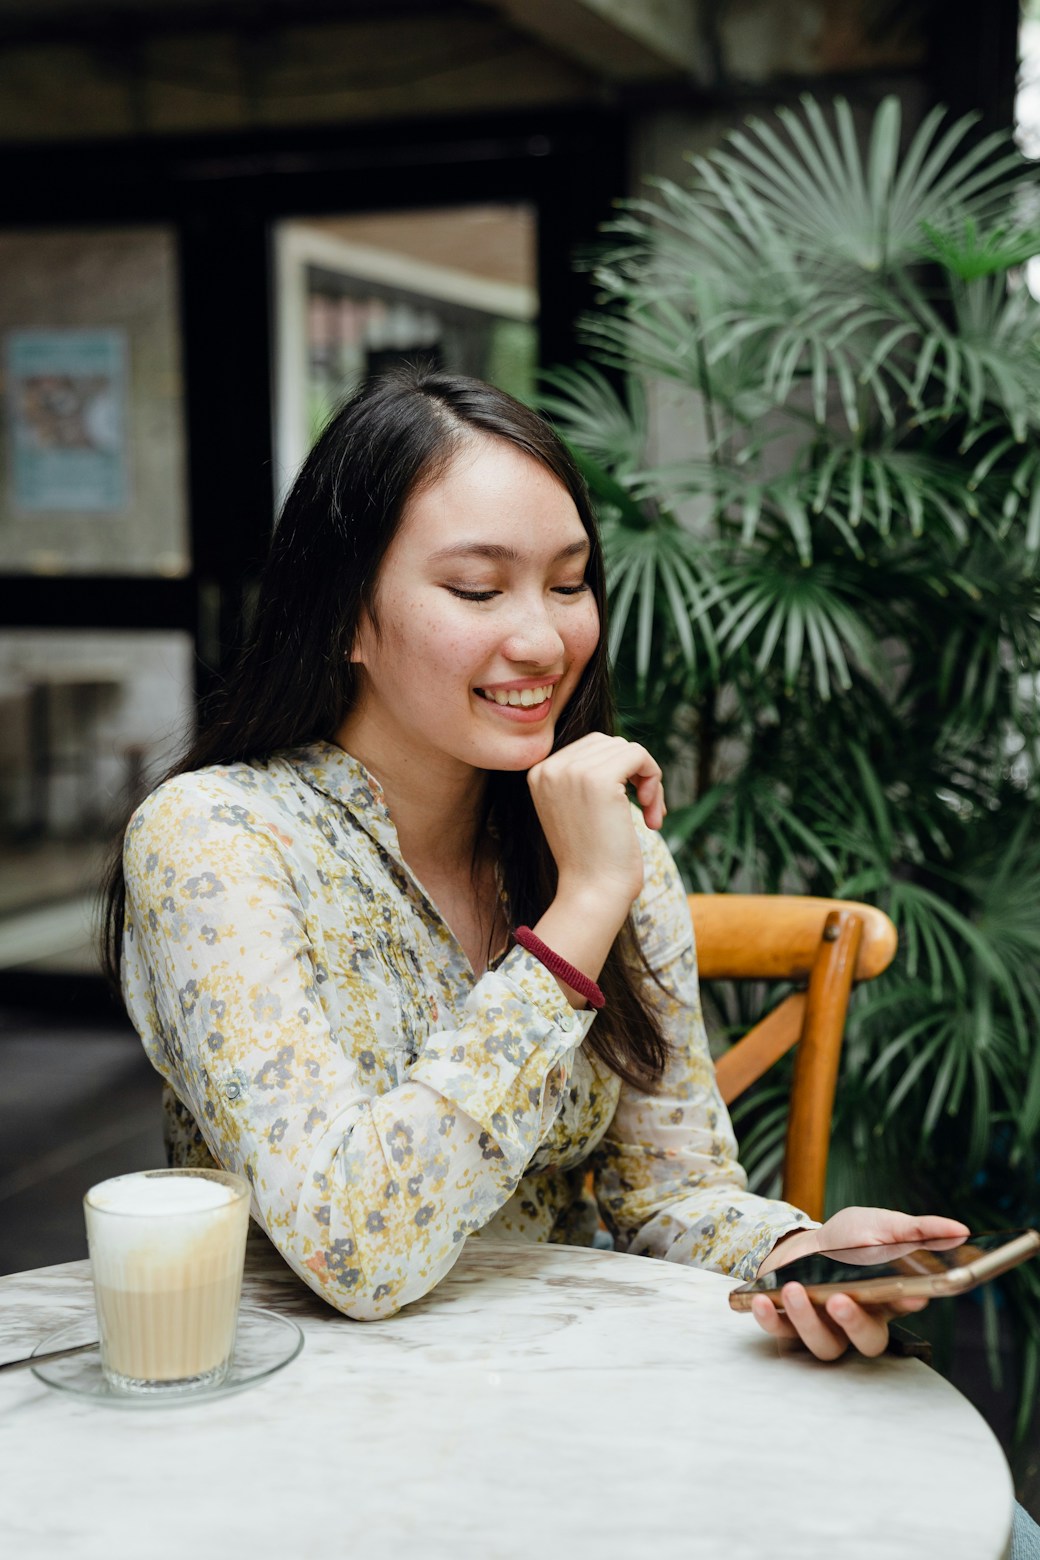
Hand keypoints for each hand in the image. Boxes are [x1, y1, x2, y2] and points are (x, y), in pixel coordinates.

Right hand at [528, 732, 664, 912]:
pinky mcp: (600, 779)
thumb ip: (585, 777)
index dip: (619, 771)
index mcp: (539, 773)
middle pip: (609, 744)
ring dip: (649, 780)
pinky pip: (639, 755)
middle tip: (647, 809)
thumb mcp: (576, 809)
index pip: (590, 747)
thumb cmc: (592, 860)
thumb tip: (621, 748)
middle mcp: (549, 767)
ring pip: (627, 748)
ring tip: (652, 814)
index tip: (630, 806)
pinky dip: (654, 778)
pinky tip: (652, 812)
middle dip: (634, 772)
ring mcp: (572, 771)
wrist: (591, 893)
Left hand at [749, 1207, 969, 1360]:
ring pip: (824, 1344)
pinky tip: (762, 1301)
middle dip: (854, 1323)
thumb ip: (917, 1230)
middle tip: (840, 1300)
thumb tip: (960, 1229)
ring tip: (795, 1290)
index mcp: (887, 1300)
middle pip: (867, 1340)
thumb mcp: (880, 1225)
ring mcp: (824, 1328)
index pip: (904, 1306)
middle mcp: (858, 1321)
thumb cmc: (845, 1242)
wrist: (798, 1246)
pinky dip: (770, 1319)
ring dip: (808, 1320)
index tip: (911, 1290)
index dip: (907, 1301)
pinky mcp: (789, 1327)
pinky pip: (781, 1334)